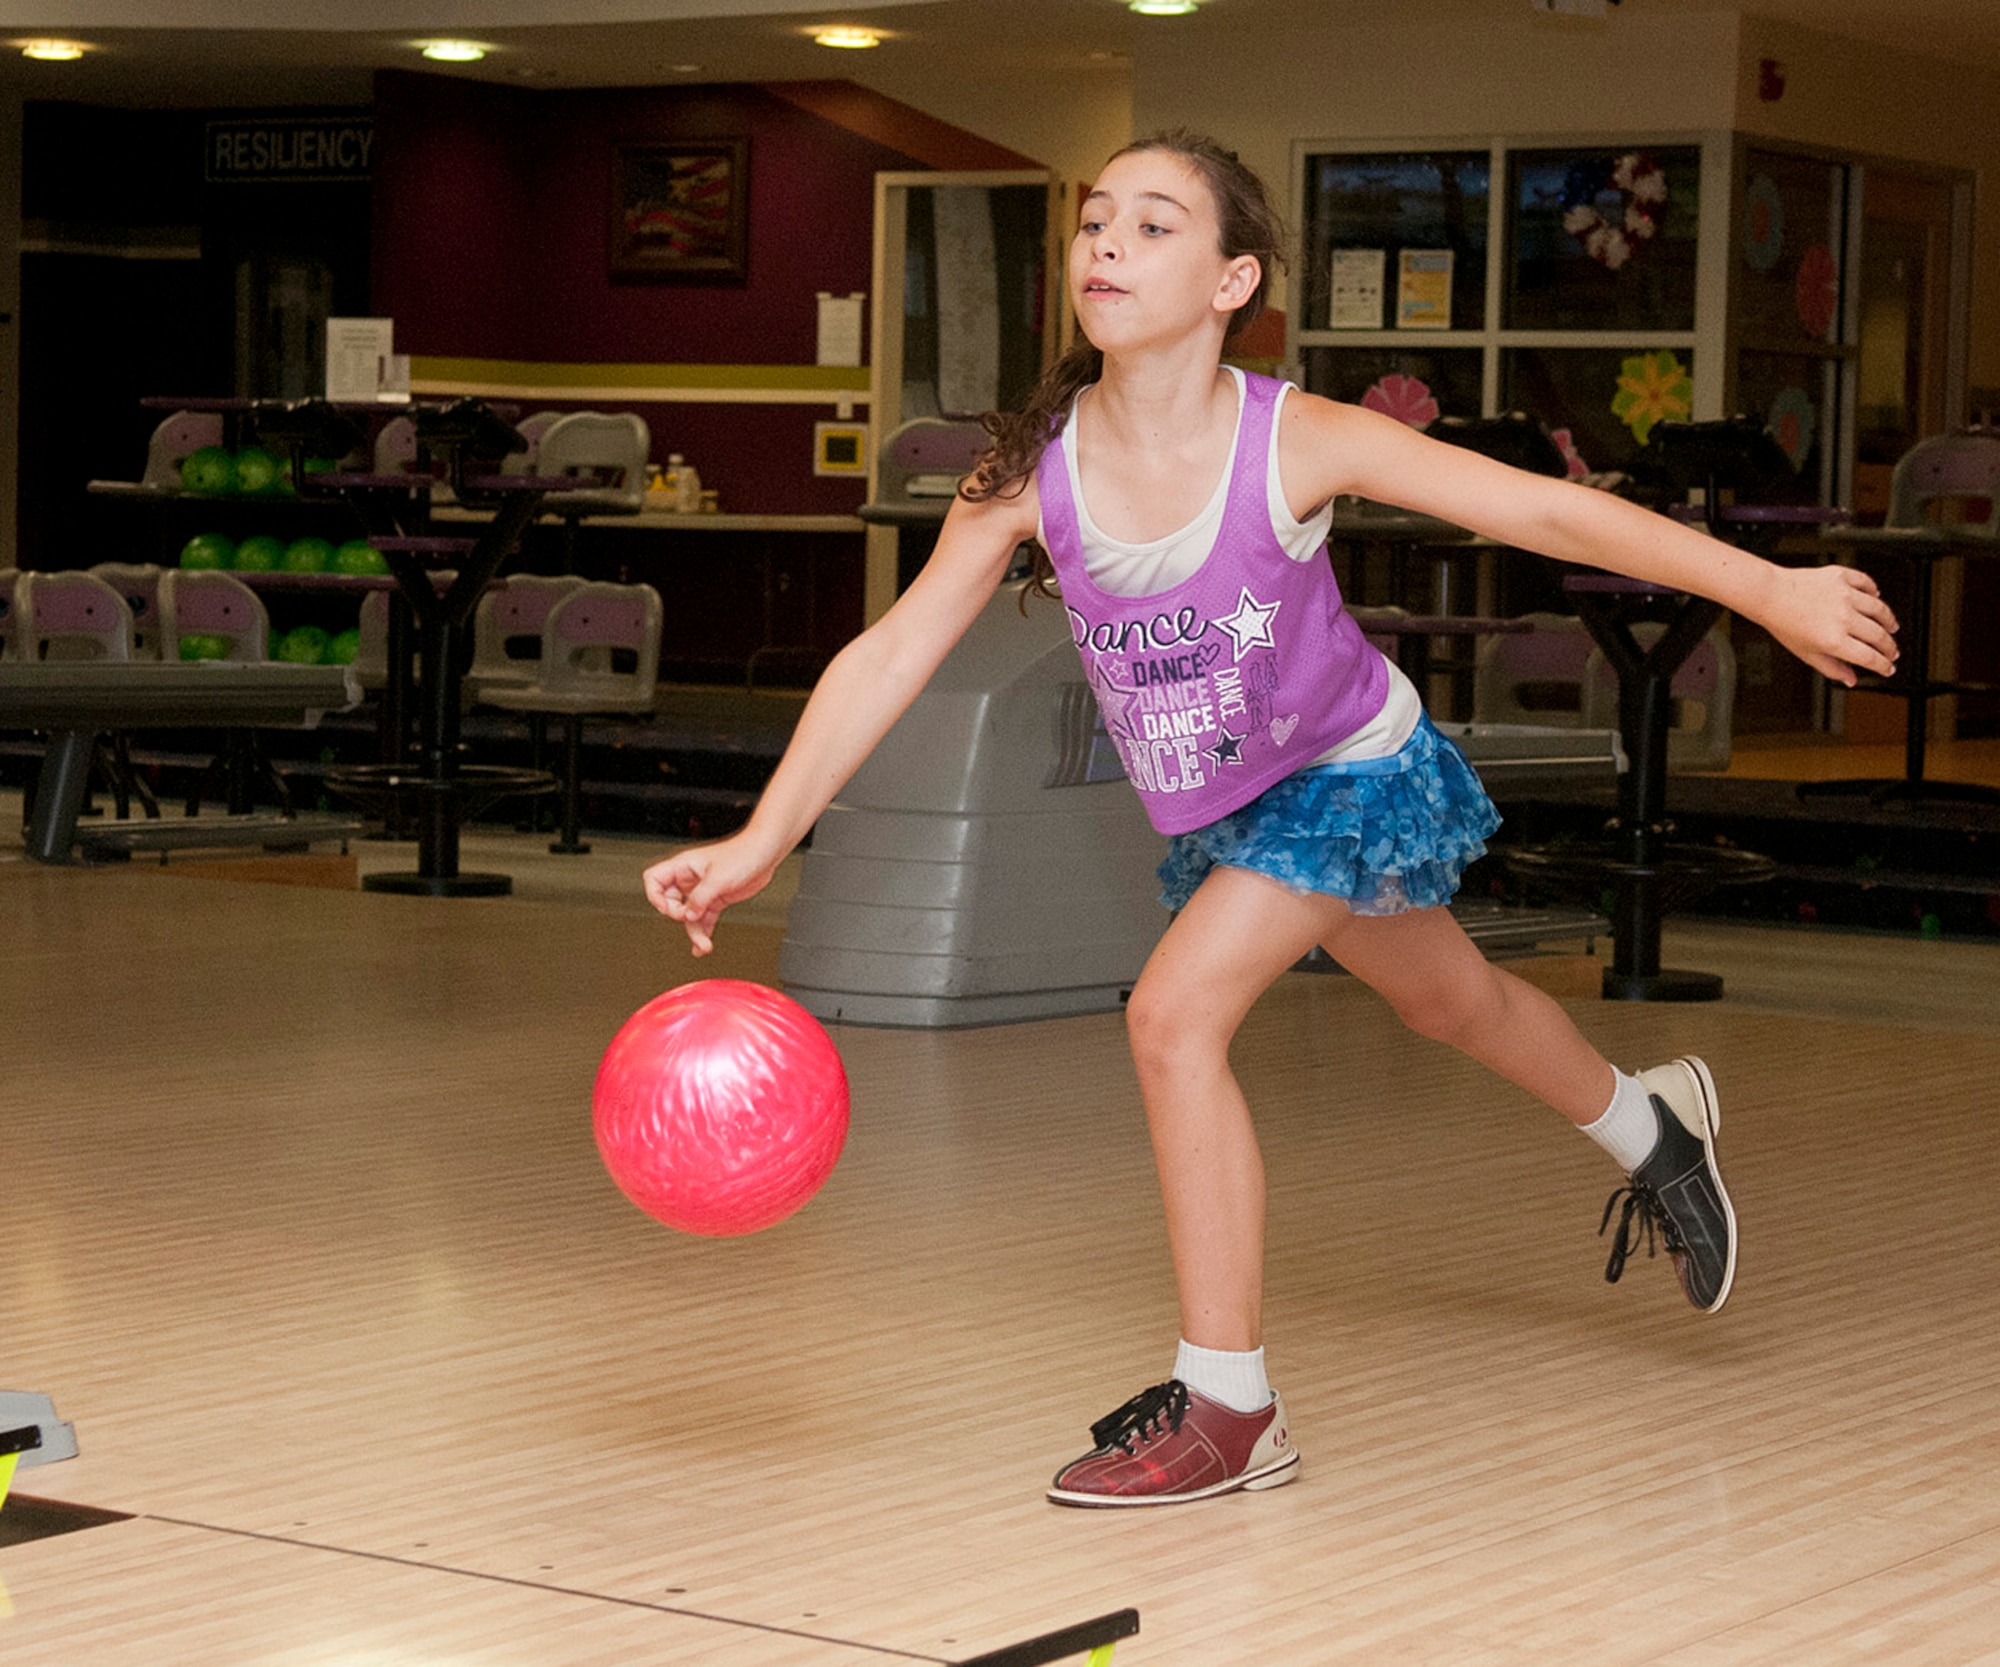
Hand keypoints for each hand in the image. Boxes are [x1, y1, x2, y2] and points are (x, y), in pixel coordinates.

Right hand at [642, 835, 777, 955]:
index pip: (654, 880)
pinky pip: (704, 918)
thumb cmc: (743, 854)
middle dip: (679, 915)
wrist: (765, 854)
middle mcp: (690, 878)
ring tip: (703, 945)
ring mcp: (703, 889)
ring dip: (694, 931)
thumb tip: (689, 916)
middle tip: (691, 919)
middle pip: (670, 902)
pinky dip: (703, 931)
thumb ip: (700, 899)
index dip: (655, 896)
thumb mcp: (718, 878)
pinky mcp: (716, 898)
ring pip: (689, 914)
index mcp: (684, 866)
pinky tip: (703, 943)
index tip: (667, 908)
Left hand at [1763, 564, 1899, 686]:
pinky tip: (1876, 597)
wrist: (1769, 595)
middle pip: (1879, 635)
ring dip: (1889, 621)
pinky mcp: (1842, 577)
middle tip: (1893, 651)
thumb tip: (1851, 680)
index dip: (1883, 666)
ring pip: (1879, 610)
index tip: (1888, 668)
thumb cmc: (1783, 623)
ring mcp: (1844, 596)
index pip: (1870, 657)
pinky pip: (1867, 583)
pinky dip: (1874, 591)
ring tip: (1891, 627)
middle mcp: (1843, 618)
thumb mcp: (1805, 653)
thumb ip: (1831, 668)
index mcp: (1833, 641)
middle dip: (1890, 647)